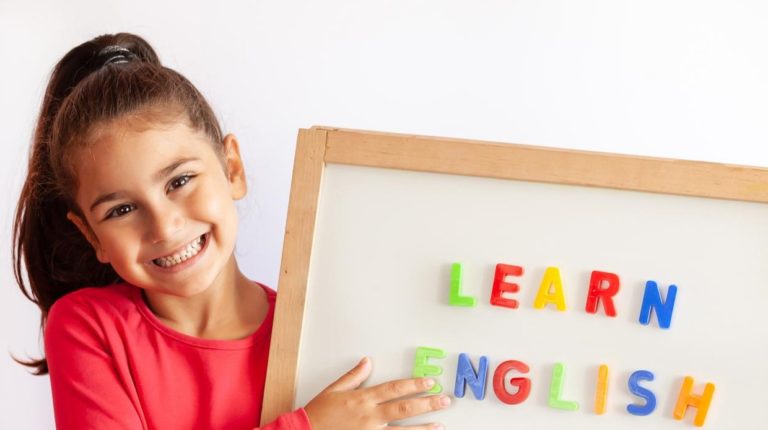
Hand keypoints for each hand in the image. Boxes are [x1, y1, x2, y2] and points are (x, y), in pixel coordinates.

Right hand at [304, 357, 450, 429]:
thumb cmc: (319, 414)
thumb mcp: (334, 389)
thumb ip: (354, 376)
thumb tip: (367, 361)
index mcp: (363, 399)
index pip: (394, 389)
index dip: (414, 384)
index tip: (429, 382)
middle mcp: (370, 417)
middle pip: (404, 409)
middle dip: (427, 404)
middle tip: (444, 400)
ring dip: (423, 429)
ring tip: (440, 425)